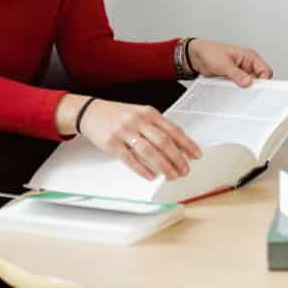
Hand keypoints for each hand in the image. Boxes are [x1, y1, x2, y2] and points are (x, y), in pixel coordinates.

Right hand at [79, 99, 201, 180]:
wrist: (91, 112)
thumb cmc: (118, 115)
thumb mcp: (140, 114)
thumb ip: (157, 127)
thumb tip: (177, 146)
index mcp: (149, 113)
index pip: (173, 129)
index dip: (187, 143)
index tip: (196, 154)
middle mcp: (138, 121)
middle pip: (163, 141)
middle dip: (177, 158)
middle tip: (185, 170)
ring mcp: (125, 132)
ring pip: (149, 151)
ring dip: (163, 165)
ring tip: (172, 175)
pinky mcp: (112, 144)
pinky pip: (130, 159)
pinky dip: (142, 169)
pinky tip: (151, 175)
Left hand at [188, 39, 272, 86]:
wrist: (196, 56)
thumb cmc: (210, 52)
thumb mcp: (224, 63)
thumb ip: (237, 74)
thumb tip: (248, 83)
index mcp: (250, 57)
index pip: (265, 71)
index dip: (264, 81)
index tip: (257, 89)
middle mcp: (247, 65)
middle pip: (259, 80)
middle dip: (254, 87)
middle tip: (247, 93)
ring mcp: (241, 72)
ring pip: (249, 85)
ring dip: (244, 90)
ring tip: (237, 92)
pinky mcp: (234, 79)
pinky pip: (240, 87)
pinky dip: (238, 91)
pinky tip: (232, 93)